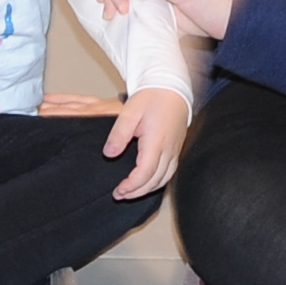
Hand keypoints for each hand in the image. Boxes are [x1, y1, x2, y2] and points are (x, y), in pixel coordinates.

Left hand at [104, 84, 191, 198]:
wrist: (171, 89)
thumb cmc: (151, 97)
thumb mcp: (129, 112)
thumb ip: (118, 134)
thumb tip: (109, 154)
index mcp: (157, 141)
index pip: (145, 172)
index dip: (132, 186)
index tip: (118, 191)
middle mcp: (169, 149)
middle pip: (156, 181)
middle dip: (137, 192)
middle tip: (119, 195)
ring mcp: (175, 150)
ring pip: (164, 179)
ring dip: (147, 189)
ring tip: (129, 192)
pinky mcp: (176, 149)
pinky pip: (169, 172)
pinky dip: (157, 182)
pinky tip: (145, 183)